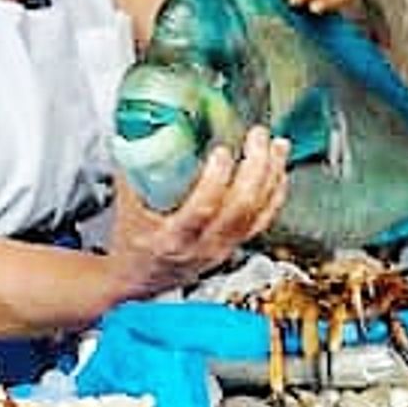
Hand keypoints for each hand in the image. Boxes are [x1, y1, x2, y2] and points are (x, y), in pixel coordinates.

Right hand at [111, 127, 291, 296]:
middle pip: (241, 207)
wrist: (139, 277)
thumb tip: (143, 129)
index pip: (203, 209)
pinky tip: (280, 170)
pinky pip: (264, 219)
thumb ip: (136, 169)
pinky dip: (276, 192)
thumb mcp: (127, 206)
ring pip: (258, 212)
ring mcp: (223, 247)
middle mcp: (203, 246)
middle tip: (257, 137)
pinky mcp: (235, 244)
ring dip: (271, 175)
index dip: (216, 179)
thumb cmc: (133, 242)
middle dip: (255, 167)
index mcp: (173, 238)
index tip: (221, 151)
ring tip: (277, 145)